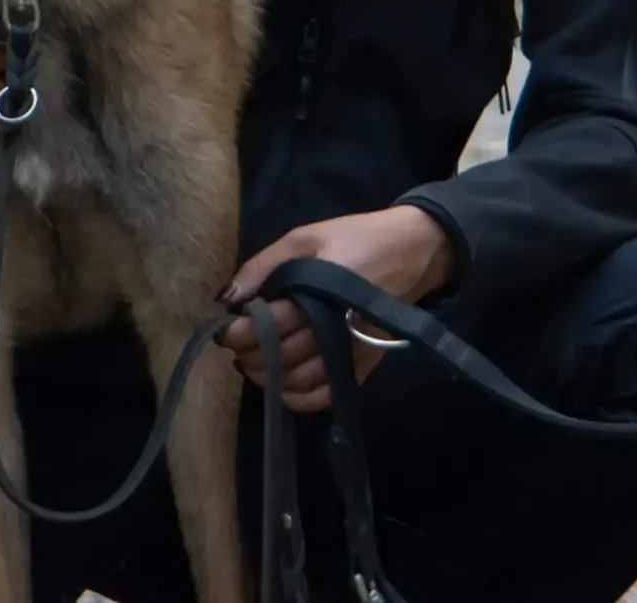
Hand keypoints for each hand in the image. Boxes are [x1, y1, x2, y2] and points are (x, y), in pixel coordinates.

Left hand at [215, 207, 457, 412]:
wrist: (413, 251)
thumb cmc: (356, 239)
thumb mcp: (306, 237)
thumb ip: (264, 265)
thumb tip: (227, 298)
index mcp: (316, 294)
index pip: (267, 326)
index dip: (238, 333)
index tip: (223, 331)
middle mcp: (333, 330)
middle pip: (279, 357)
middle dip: (250, 355)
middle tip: (236, 345)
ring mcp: (351, 353)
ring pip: (298, 381)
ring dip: (268, 378)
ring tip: (255, 363)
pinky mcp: (364, 365)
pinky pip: (327, 395)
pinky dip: (300, 399)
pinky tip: (283, 387)